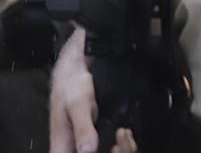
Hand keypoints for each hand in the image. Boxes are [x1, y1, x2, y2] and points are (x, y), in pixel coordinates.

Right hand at [49, 28, 137, 152]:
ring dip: (119, 149)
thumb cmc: (71, 86)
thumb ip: (82, 128)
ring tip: (124, 135)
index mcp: (61, 146)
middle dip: (114, 152)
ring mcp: (82, 143)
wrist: (74, 71)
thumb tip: (87, 151)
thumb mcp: (78, 105)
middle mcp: (70, 148)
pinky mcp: (91, 136)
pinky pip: (105, 147)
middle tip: (121, 142)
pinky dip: (118, 144)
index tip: (111, 150)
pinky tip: (124, 134)